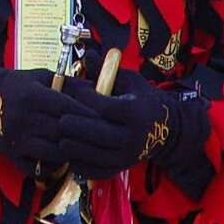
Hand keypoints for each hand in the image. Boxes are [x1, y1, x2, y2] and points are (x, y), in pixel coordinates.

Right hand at [0, 67, 94, 175]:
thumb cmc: (16, 85)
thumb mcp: (40, 76)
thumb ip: (67, 83)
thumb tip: (95, 88)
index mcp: (31, 96)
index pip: (66, 108)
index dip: (86, 113)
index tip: (104, 116)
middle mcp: (24, 119)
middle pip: (63, 132)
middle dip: (83, 134)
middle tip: (101, 136)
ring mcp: (18, 140)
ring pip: (55, 152)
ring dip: (70, 151)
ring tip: (82, 147)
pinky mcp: (13, 156)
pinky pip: (39, 168)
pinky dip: (53, 166)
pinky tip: (61, 158)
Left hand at [59, 68, 173, 178]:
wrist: (163, 130)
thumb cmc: (140, 98)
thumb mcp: (128, 79)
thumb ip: (106, 70)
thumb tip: (86, 54)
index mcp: (134, 112)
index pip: (103, 107)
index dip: (84, 97)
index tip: (74, 89)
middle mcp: (131, 137)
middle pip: (93, 133)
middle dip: (72, 123)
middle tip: (60, 115)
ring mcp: (125, 156)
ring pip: (89, 154)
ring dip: (71, 142)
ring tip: (61, 130)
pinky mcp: (119, 169)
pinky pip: (92, 170)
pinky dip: (77, 160)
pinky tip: (70, 147)